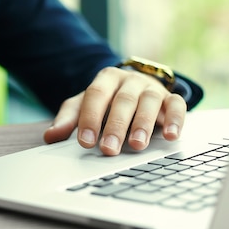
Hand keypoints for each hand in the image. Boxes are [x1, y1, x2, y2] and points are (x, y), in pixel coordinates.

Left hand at [43, 67, 186, 154]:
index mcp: (106, 79)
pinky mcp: (171, 98)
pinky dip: (176, 120)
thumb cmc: (107, 102)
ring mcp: (152, 88)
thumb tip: (50, 136)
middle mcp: (130, 81)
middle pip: (123, 101)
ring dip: (143, 124)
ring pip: (149, 102)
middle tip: (109, 149)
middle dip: (115, 126)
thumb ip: (68, 119)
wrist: (136, 88)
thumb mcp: (85, 106)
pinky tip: (171, 136)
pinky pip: (177, 105)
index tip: (85, 141)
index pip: (95, 95)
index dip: (89, 118)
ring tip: (137, 145)